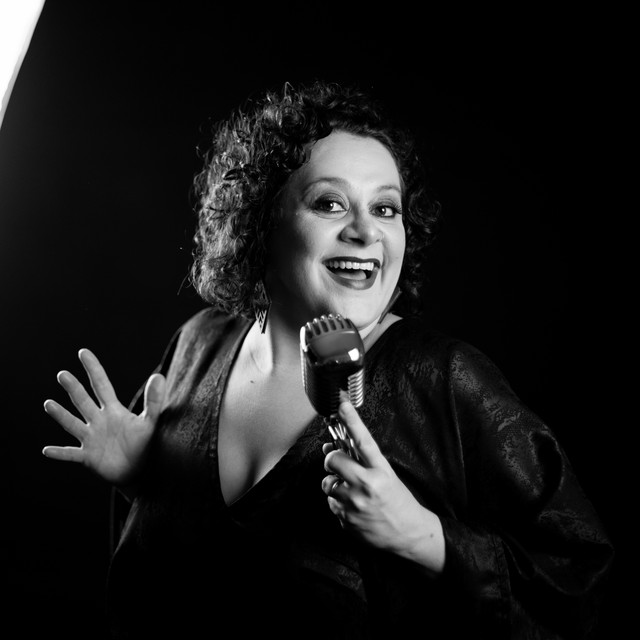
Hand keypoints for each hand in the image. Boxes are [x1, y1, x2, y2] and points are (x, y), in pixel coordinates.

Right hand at [42, 348, 165, 488]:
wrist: (141, 470)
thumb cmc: (145, 444)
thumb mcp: (150, 421)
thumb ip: (154, 401)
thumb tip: (159, 376)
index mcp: (113, 410)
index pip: (101, 385)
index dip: (93, 369)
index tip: (83, 352)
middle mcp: (99, 421)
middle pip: (83, 401)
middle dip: (73, 388)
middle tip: (62, 374)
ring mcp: (91, 439)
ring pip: (73, 424)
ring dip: (61, 415)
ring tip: (48, 403)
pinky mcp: (88, 457)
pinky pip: (71, 454)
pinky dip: (60, 453)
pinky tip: (46, 450)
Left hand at [322, 402, 444, 573]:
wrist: (409, 534)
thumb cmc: (398, 500)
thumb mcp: (386, 475)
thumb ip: (360, 460)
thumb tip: (330, 446)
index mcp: (380, 471)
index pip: (363, 441)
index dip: (351, 420)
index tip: (342, 404)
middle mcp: (367, 486)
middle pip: (334, 461)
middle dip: (332, 460)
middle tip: (339, 464)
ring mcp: (355, 505)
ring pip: (328, 484)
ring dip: (335, 484)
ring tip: (352, 491)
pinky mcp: (346, 520)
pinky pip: (331, 503)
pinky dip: (338, 503)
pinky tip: (354, 507)